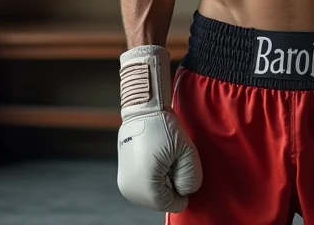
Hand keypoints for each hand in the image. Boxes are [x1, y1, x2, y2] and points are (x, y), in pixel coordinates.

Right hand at [116, 45, 201, 211]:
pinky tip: (154, 159)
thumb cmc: (164, 127)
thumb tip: (184, 192)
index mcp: (146, 186)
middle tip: (172, 162)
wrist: (142, 110)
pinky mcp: (123, 176)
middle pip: (160, 201)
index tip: (181, 167)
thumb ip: (191, 178)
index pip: (171, 204)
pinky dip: (152, 178)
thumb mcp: (187, 152)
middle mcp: (131, 189)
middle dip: (171, 186)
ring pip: (151, 195)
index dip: (182, 189)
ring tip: (163, 159)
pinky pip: (143, 186)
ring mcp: (124, 183)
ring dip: (162, 183)